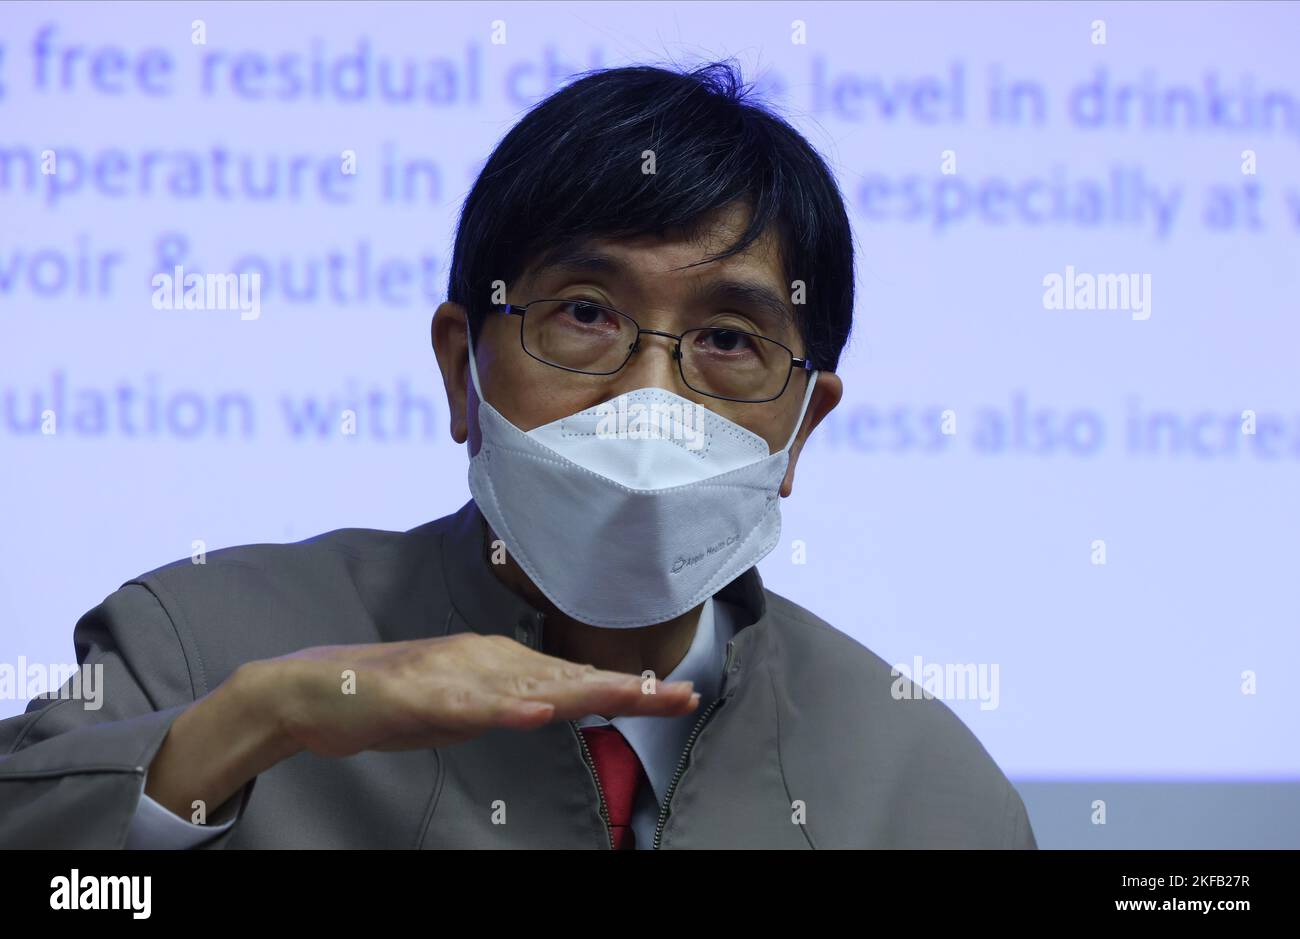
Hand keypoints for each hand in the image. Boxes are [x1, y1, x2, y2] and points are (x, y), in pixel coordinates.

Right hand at [264, 633, 699, 757]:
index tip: (680, 695)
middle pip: (569, 678)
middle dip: (628, 689)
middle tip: (685, 695)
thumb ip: (508, 701)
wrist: (316, 689)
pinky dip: (505, 708)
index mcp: (502, 666)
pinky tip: (538, 712)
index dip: (629, 688)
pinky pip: (468, 706)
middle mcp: (489, 663)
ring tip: (634, 696)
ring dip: (585, 693)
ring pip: (531, 687)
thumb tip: (554, 704)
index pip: (576, 680)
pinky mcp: (421, 696)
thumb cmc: (393, 697)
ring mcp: (456, 678)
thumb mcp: (466, 705)